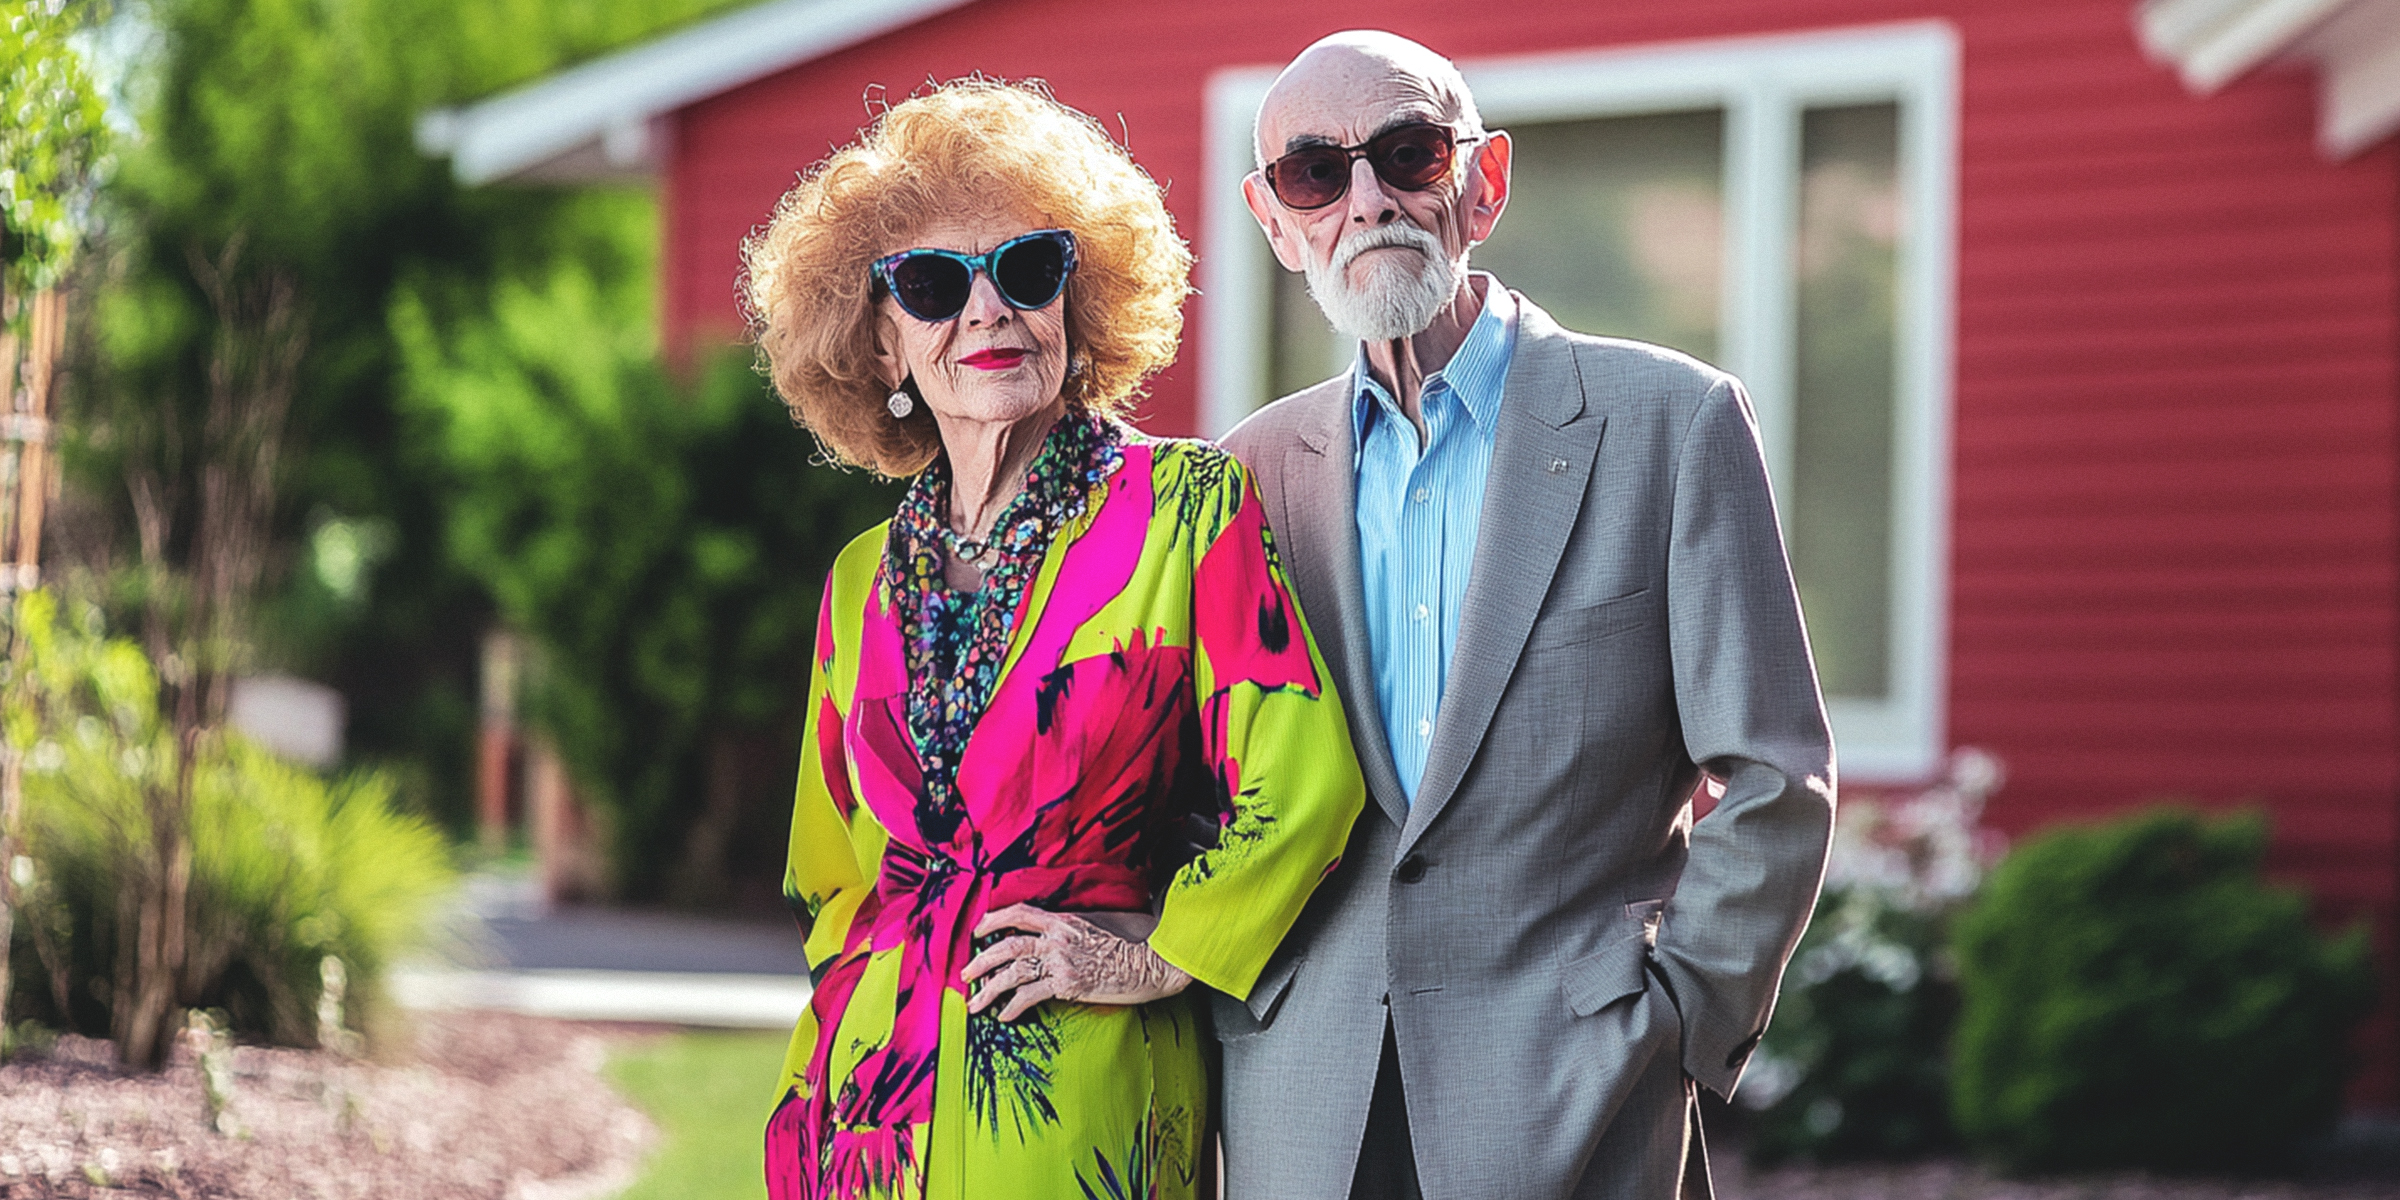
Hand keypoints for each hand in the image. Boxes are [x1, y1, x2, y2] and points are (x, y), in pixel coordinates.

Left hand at [962, 903, 1193, 1021]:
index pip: (1019, 912)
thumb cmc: (1129, 948)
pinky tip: (1004, 1017)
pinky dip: (1013, 1007)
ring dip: (989, 989)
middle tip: (965, 975)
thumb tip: (1052, 939)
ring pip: (1012, 971)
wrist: (1151, 963)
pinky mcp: (1067, 984)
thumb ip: (1071, 931)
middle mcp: (1058, 937)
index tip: (978, 931)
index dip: (993, 919)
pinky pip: (1030, 995)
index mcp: (1063, 921)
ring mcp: (1061, 960)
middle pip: (1007, 944)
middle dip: (981, 961)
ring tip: (976, 1004)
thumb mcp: (1096, 929)